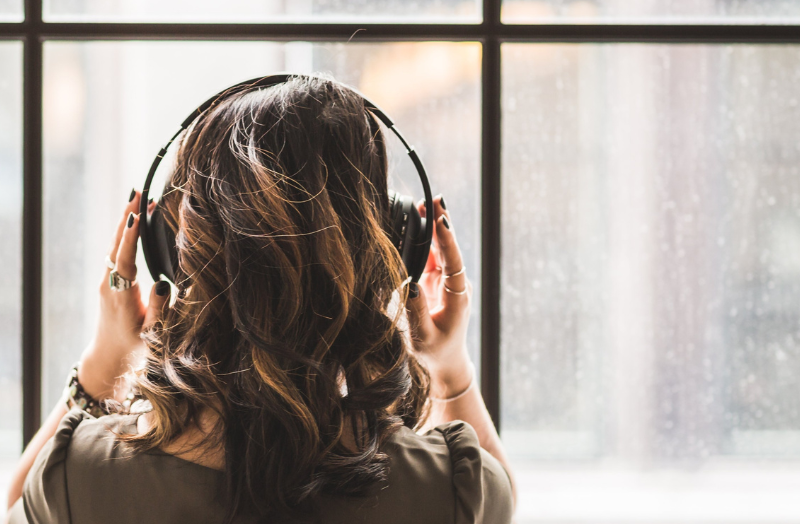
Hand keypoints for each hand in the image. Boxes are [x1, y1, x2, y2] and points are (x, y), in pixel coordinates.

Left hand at [78, 190, 168, 400]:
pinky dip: (126, 233)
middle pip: (116, 244)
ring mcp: (107, 281)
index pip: (125, 260)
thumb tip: (162, 284)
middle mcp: (109, 284)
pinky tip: (134, 221)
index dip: (131, 237)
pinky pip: (117, 251)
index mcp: (121, 295)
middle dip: (127, 216)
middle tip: (138, 191)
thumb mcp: (152, 334)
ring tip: (137, 198)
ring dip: (126, 221)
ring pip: (115, 245)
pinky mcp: (109, 280)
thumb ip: (159, 310)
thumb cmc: (134, 347)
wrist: (108, 356)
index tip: (137, 214)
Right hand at [405, 195, 473, 397]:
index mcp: (457, 295)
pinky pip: (432, 256)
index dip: (447, 240)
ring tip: (425, 203)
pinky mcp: (437, 281)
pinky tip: (419, 221)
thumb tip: (408, 284)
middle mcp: (456, 283)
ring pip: (441, 249)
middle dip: (441, 223)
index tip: (442, 220)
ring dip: (434, 227)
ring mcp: (447, 280)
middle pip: (449, 248)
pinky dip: (426, 239)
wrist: (446, 361)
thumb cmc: (435, 352)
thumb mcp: (423, 336)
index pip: (453, 261)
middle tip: (434, 199)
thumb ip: (416, 311)